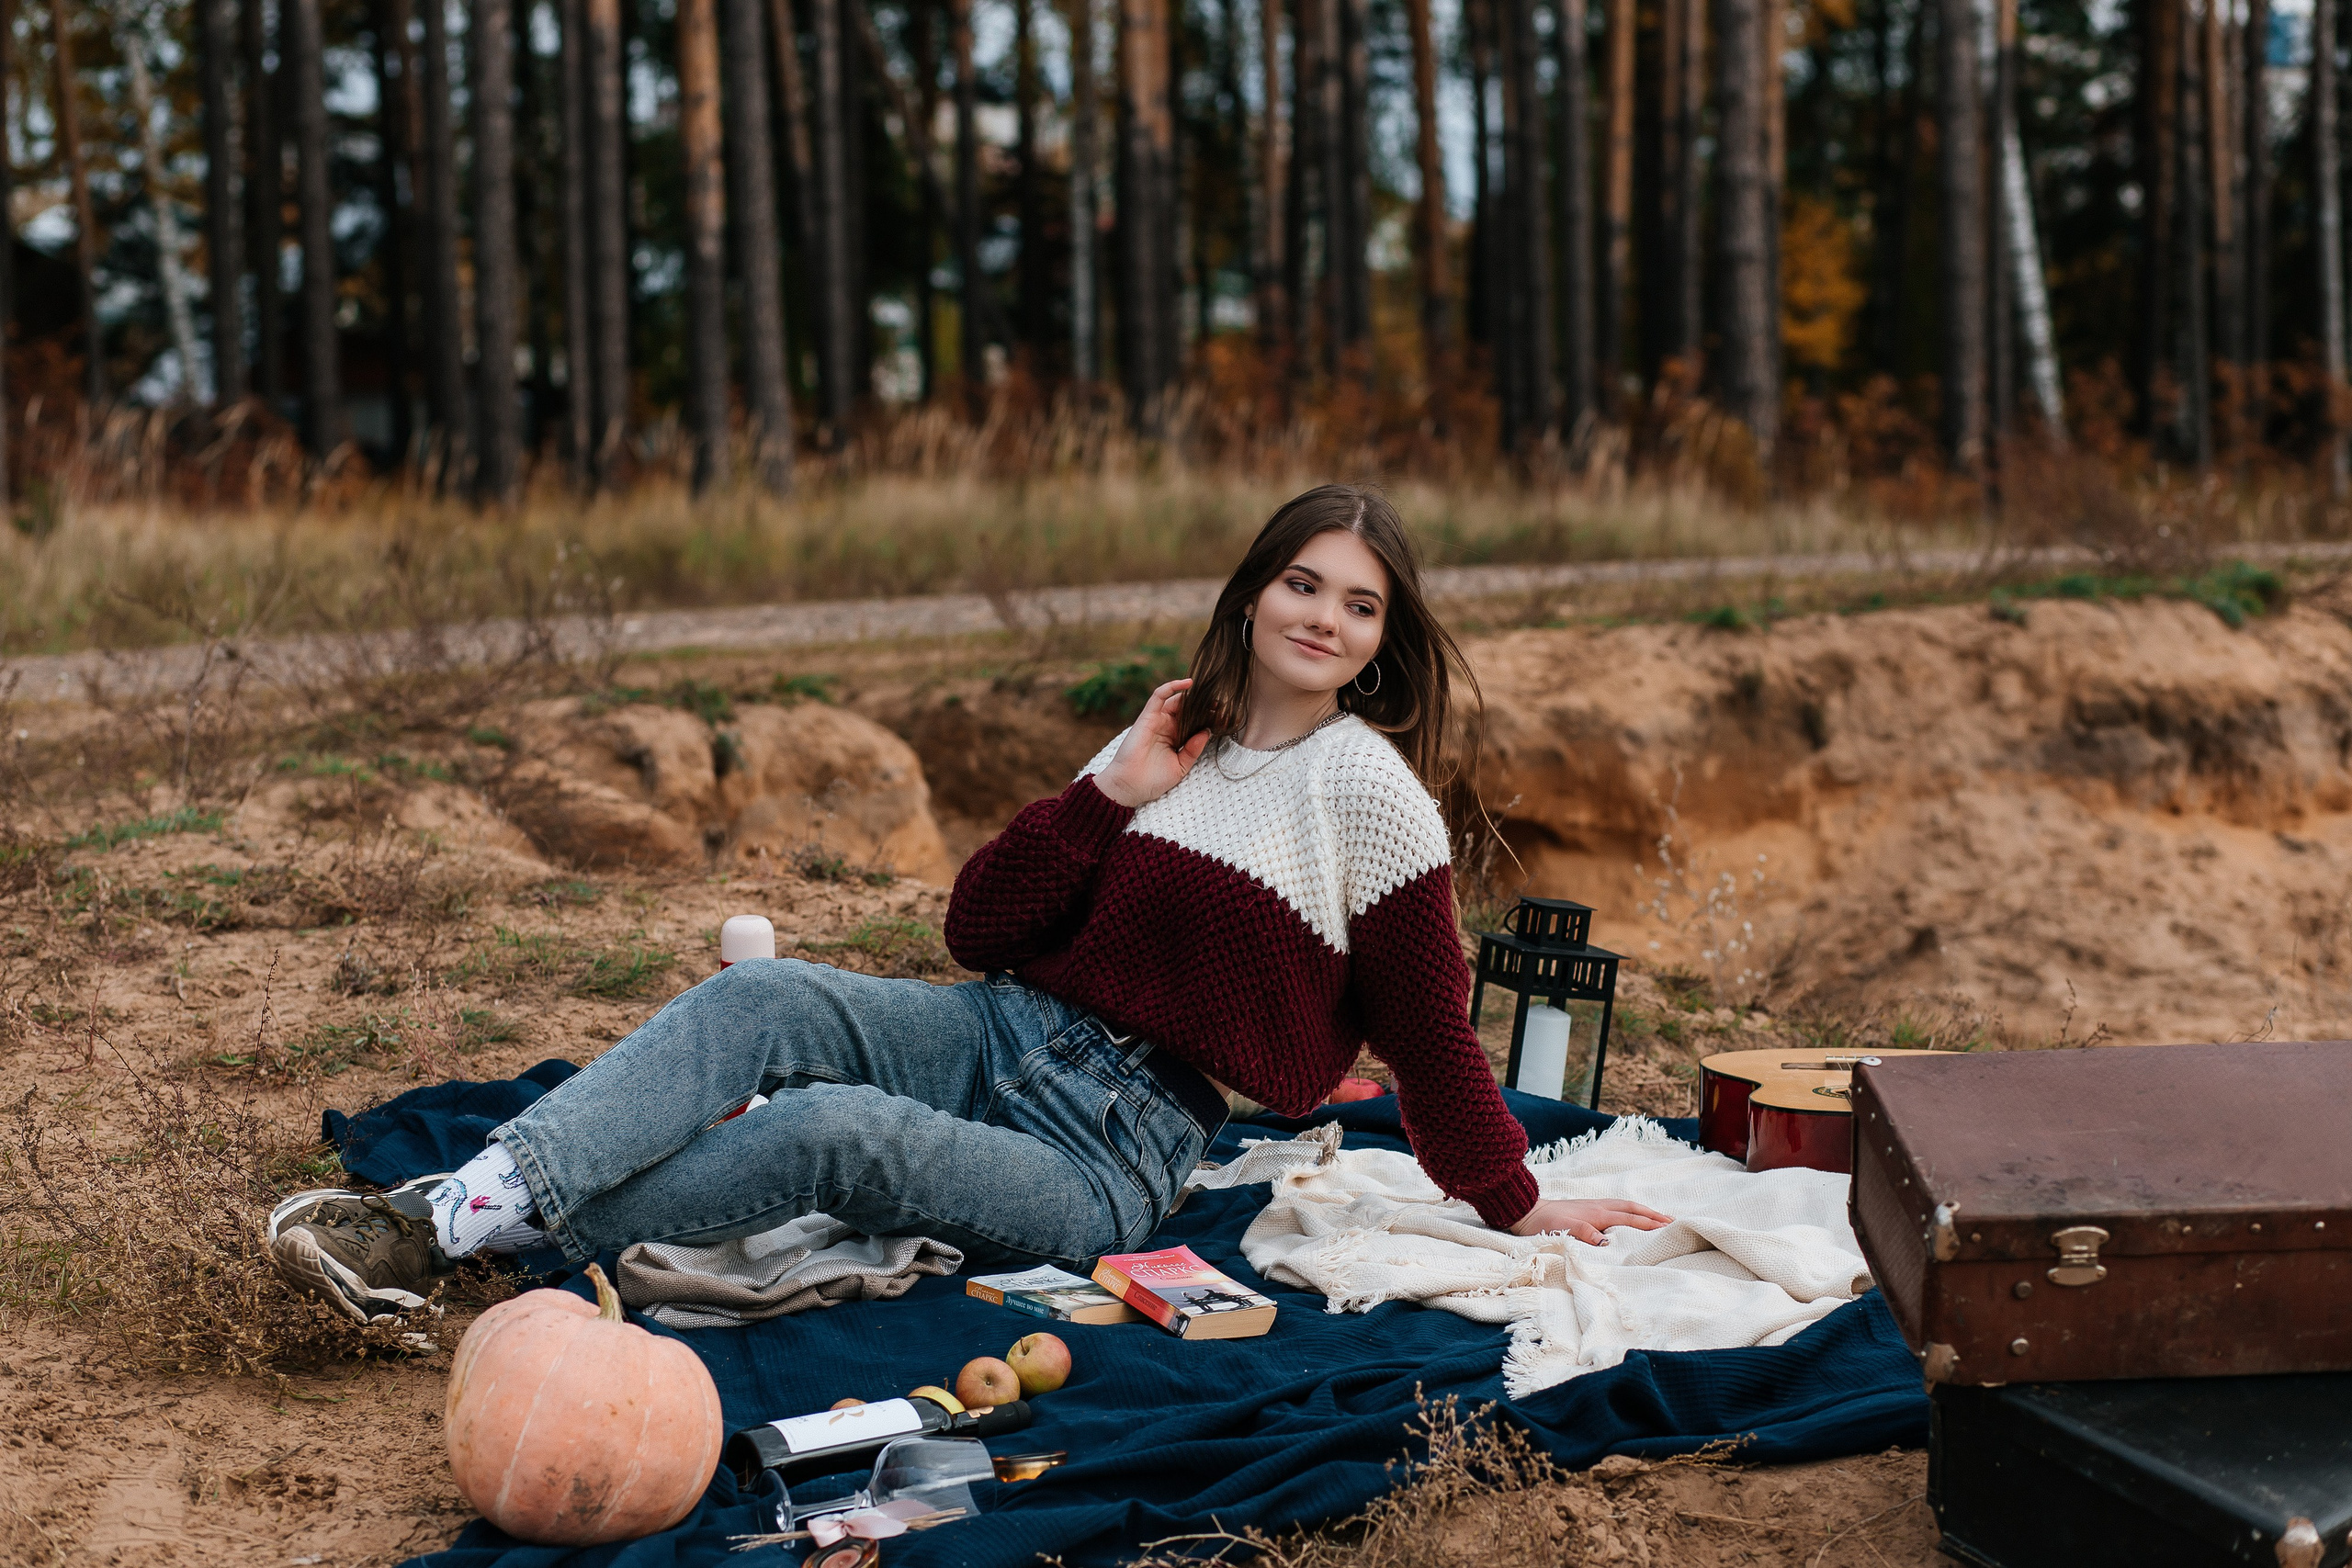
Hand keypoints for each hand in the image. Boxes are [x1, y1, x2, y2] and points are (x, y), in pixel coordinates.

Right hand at [1094, 678, 1210, 808]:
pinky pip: (1159, 696)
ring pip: (1177, 700)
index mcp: (1176, 739)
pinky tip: (1188, 683)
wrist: (1130, 787)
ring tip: (1210, 694)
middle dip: (1205, 705)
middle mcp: (1168, 727)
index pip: (1195, 722)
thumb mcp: (1180, 767)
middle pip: (1189, 710)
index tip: (1225, 716)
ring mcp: (1158, 720)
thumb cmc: (1152, 780)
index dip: (1209, 718)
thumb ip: (1193, 750)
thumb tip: (1206, 731)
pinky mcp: (1147, 716)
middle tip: (1221, 703)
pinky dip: (1172, 687)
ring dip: (1193, 696)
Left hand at [1507, 1198, 1674, 1244]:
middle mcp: (1600, 1207)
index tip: (1667, 1227)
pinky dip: (1630, 1211)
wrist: (1529, 1212)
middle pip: (1632, 1209)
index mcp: (1598, 1214)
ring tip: (1657, 1216)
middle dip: (1652, 1214)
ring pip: (1625, 1207)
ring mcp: (1594, 1206)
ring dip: (1643, 1211)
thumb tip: (1607, 1243)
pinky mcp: (1588, 1209)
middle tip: (1671, 1220)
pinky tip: (1630, 1215)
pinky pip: (1616, 1208)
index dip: (1649, 1223)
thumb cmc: (1546, 1223)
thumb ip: (1586, 1235)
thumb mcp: (1565, 1230)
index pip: (1629, 1219)